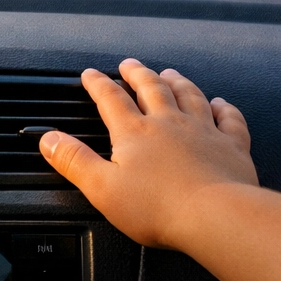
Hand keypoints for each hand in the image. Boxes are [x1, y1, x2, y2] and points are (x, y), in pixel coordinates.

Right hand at [40, 58, 257, 248]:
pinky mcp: (231, 146)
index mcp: (135, 132)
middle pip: (151, 88)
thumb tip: (48, 139)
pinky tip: (220, 103)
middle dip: (137, 74)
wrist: (216, 216)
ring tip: (169, 73)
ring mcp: (203, 131)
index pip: (111, 99)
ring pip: (188, 95)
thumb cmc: (159, 207)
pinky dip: (224, 108)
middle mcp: (169, 123)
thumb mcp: (102, 188)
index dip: (98, 84)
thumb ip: (74, 160)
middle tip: (129, 64)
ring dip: (176, 81)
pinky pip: (229, 118)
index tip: (90, 74)